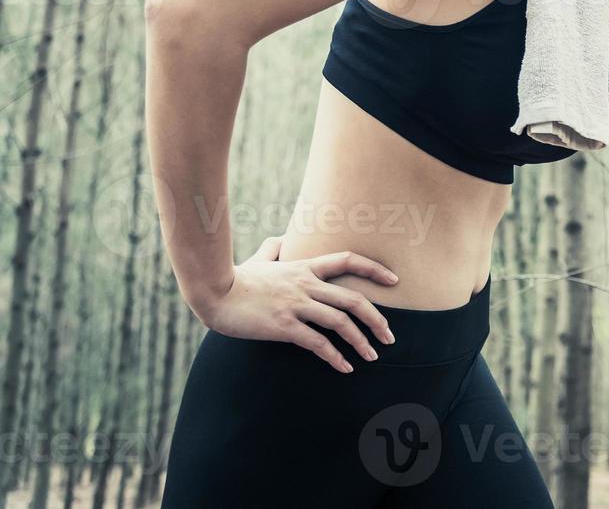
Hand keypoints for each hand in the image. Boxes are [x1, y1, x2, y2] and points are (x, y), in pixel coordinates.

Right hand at [196, 234, 399, 373]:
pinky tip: (345, 367)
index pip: (348, 260)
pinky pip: (318, 343)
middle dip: (377, 319)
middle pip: (353, 299)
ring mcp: (296, 305)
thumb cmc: (237, 278)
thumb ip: (274, 248)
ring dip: (361, 342)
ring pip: (341, 322)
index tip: (394, 280)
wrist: (214, 292)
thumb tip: (280, 240)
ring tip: (372, 356)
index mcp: (305, 266)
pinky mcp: (284, 326)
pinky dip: (335, 357)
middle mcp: (306, 284)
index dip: (374, 269)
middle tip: (390, 336)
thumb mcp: (260, 258)